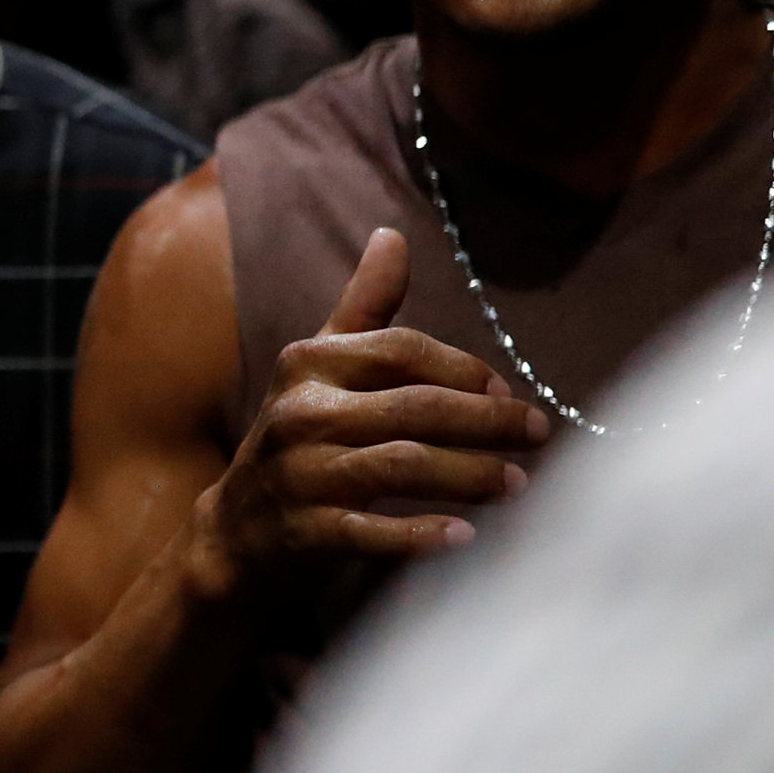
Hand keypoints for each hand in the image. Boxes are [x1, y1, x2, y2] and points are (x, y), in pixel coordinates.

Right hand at [189, 228, 547, 651]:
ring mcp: (300, 474)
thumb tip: (393, 234)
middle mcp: (301, 413)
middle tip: (537, 434)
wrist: (236, 531)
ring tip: (518, 483)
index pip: (401, 351)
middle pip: (414, 407)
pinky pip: (373, 531)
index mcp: (309, 364)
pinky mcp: (305, 531)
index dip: (462, 368)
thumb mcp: (320, 368)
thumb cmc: (299, 437)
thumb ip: (364, 306)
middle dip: (486, 420)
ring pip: (403, 465)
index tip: (506, 390)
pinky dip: (421, 535)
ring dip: (471, 474)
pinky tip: (466, 538)